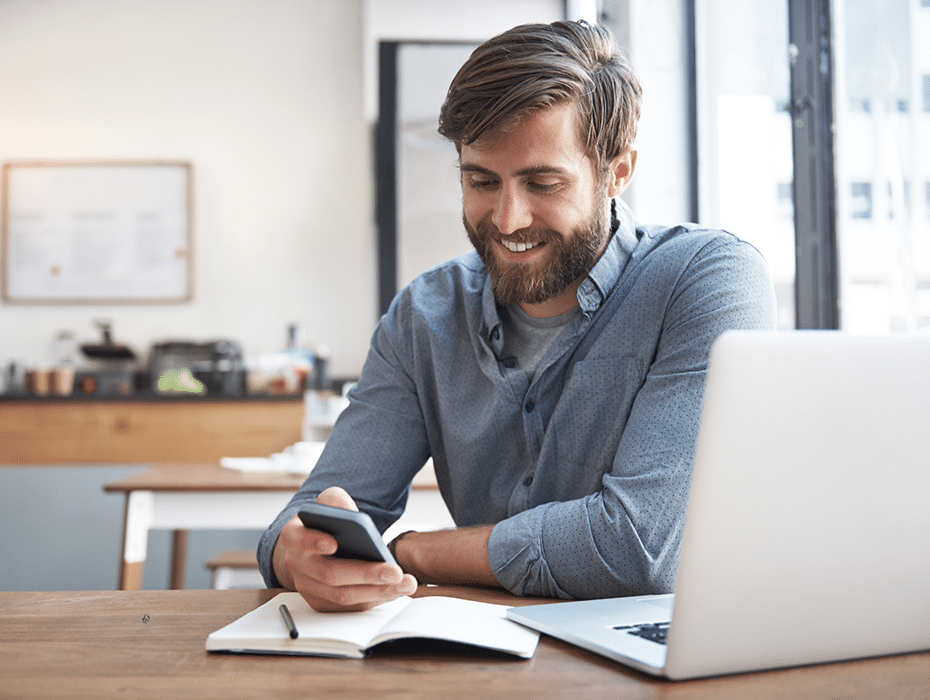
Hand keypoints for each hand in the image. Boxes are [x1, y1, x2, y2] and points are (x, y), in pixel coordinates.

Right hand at [272, 486, 417, 611]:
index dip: (313, 542)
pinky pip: (351, 606)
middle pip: (330, 574)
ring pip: (343, 596)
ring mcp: (309, 588)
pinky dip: (376, 599)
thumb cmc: (325, 523)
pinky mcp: (323, 604)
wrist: (313, 547)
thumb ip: (336, 502)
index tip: (333, 543)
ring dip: (378, 591)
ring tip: (406, 583)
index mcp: (293, 536)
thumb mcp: (329, 503)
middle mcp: (297, 565)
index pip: (299, 539)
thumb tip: (349, 513)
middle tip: (395, 571)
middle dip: (366, 574)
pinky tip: (397, 589)